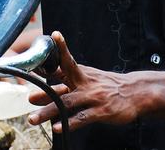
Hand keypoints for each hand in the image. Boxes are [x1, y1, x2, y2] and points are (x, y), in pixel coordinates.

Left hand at [26, 31, 143, 132]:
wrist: (136, 93)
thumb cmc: (108, 87)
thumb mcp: (88, 78)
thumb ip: (65, 82)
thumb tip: (38, 90)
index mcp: (81, 73)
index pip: (68, 59)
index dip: (60, 48)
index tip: (52, 36)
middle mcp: (85, 83)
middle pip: (61, 85)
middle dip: (44, 92)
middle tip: (28, 97)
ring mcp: (93, 97)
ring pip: (67, 104)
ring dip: (48, 111)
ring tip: (33, 119)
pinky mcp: (101, 111)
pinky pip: (82, 118)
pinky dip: (68, 123)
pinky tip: (57, 128)